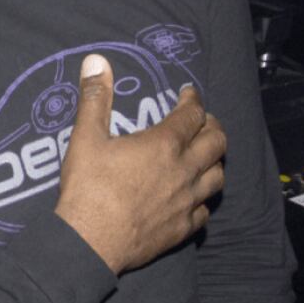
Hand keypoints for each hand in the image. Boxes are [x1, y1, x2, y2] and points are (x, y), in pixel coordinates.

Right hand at [54, 53, 225, 274]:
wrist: (90, 241)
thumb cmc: (88, 187)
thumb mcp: (85, 137)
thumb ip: (95, 98)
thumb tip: (96, 60)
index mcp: (163, 145)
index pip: (192, 115)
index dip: (193, 100)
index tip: (188, 94)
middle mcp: (184, 171)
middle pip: (217, 143)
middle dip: (212, 127)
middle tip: (200, 122)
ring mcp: (187, 202)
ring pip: (218, 176)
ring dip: (213, 161)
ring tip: (202, 156)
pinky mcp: (183, 228)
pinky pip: (205, 210)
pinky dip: (202, 198)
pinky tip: (191, 197)